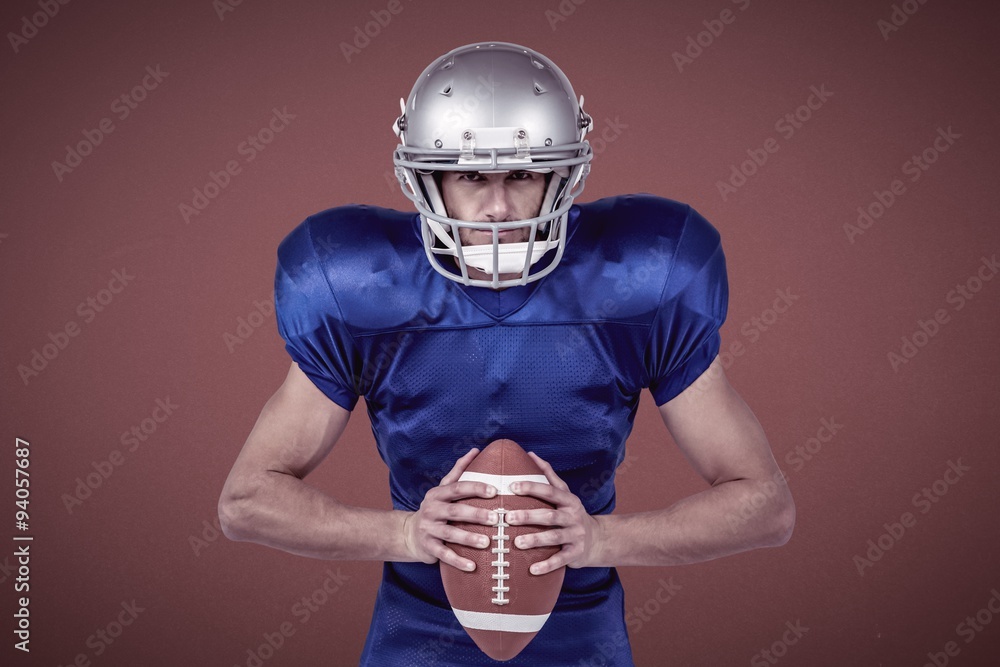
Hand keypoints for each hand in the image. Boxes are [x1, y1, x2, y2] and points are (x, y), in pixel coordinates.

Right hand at [402, 448, 498, 570]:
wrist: (409, 533)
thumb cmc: (436, 508)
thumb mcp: (443, 488)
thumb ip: (459, 470)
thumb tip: (475, 450)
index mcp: (438, 494)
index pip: (458, 488)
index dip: (476, 488)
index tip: (495, 491)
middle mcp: (432, 510)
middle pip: (456, 511)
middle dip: (476, 514)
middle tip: (496, 518)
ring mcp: (429, 529)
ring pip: (450, 534)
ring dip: (469, 538)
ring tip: (487, 542)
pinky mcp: (428, 548)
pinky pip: (444, 555)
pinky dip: (458, 561)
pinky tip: (473, 566)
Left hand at [505, 451, 603, 574]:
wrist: (598, 539)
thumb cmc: (571, 513)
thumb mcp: (564, 493)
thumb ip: (548, 475)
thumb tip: (530, 454)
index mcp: (568, 500)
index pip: (549, 491)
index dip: (532, 487)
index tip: (512, 486)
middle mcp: (573, 516)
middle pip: (550, 515)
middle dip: (529, 516)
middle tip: (508, 518)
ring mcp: (575, 535)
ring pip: (554, 537)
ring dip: (535, 540)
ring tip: (517, 543)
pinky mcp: (576, 554)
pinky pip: (561, 560)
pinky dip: (547, 565)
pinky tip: (531, 569)